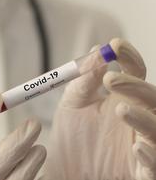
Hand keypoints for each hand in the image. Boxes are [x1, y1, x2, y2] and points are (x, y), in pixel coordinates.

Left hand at [44, 38, 155, 179]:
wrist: (65, 169)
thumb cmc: (71, 136)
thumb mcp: (73, 104)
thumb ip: (84, 80)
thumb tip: (95, 51)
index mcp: (121, 99)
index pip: (135, 73)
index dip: (129, 57)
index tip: (115, 45)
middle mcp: (135, 118)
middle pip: (151, 97)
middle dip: (135, 85)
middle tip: (111, 79)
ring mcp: (141, 144)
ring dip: (143, 117)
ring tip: (119, 109)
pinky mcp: (142, 172)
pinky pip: (155, 165)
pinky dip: (150, 155)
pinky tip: (136, 148)